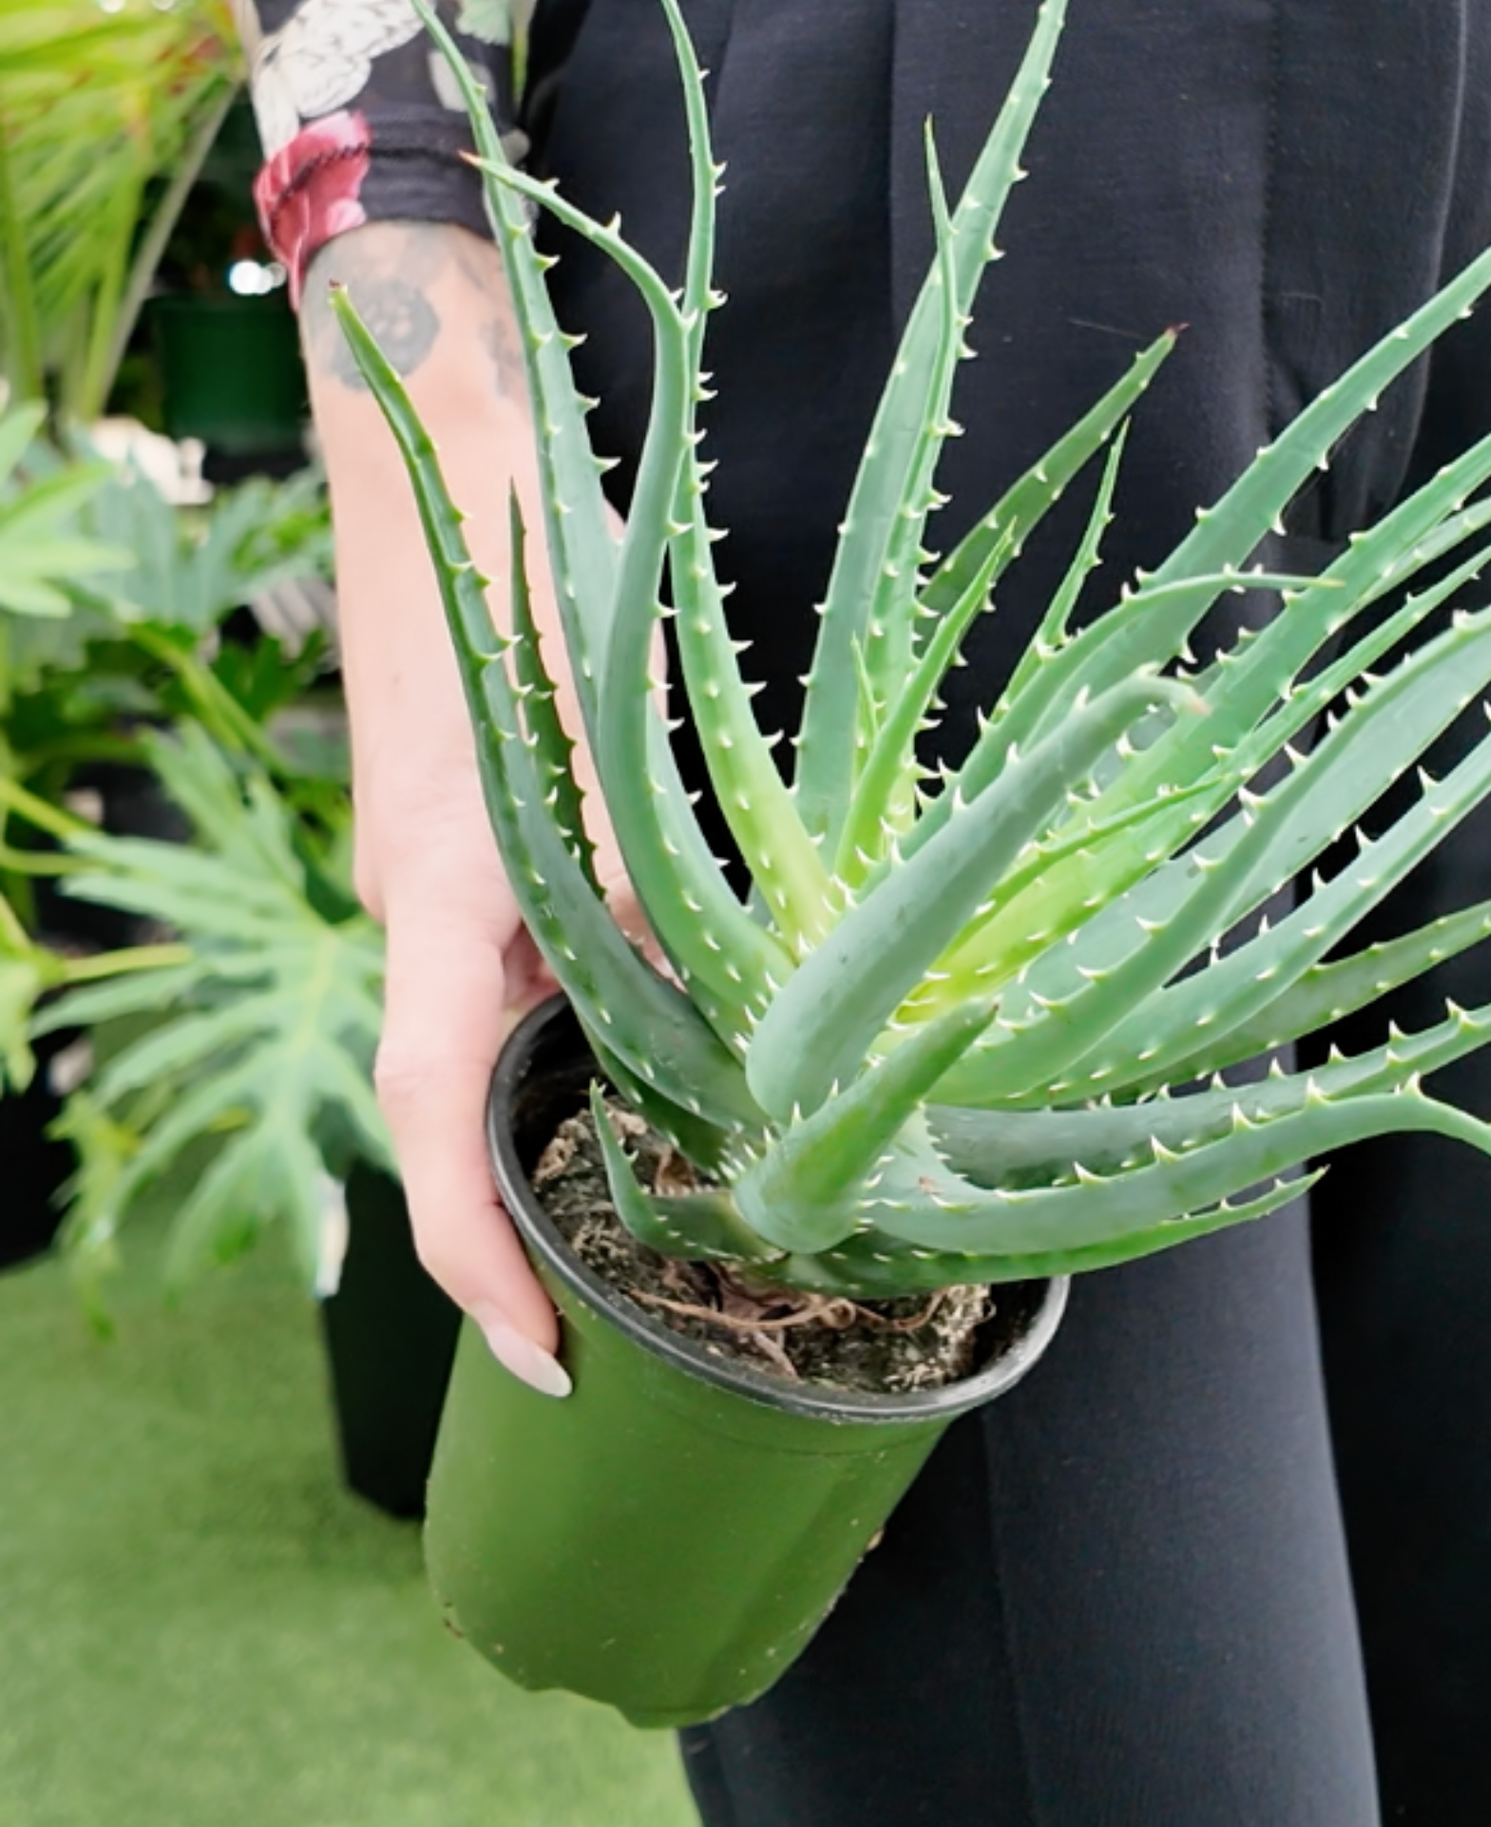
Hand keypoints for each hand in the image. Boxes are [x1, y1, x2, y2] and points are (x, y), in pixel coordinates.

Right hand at [307, 221, 592, 1393]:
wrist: (446, 464)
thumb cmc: (528, 587)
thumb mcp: (615, 754)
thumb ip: (659, 900)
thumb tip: (735, 1033)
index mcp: (438, 905)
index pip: (433, 1128)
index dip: (475, 1267)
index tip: (543, 1362)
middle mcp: (418, 916)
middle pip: (454, 1109)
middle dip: (527, 1223)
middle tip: (648, 1299)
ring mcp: (434, 887)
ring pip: (489, 1045)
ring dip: (562, 1124)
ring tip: (673, 1192)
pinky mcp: (462, 853)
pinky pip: (507, 978)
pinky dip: (571, 1030)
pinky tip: (656, 1041)